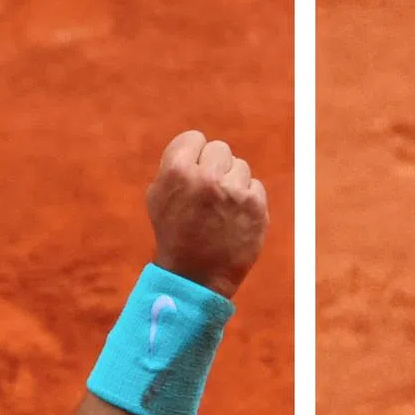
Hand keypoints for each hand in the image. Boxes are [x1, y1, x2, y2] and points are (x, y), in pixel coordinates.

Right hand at [146, 130, 268, 299]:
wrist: (195, 276)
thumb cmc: (174, 233)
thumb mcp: (158, 196)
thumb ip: (175, 165)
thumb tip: (197, 144)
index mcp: (177, 171)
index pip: (195, 138)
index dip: (193, 156)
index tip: (192, 174)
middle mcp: (207, 177)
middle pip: (220, 149)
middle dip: (214, 167)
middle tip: (208, 192)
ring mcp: (234, 192)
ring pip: (240, 167)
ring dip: (232, 183)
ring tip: (220, 208)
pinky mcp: (256, 207)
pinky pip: (255, 187)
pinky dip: (247, 200)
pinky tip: (233, 217)